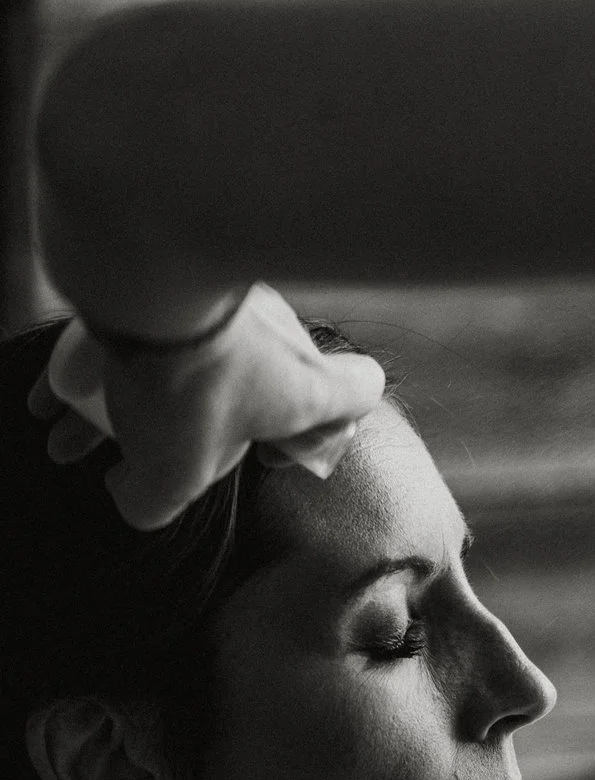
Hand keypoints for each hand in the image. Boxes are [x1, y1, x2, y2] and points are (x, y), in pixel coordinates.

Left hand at [26, 284, 386, 528]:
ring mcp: (234, 305)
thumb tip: (138, 498)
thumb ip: (160, 502)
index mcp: (305, 390)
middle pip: (255, 388)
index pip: (363, 395)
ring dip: (129, 402)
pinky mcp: (183, 277)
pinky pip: (144, 331)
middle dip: (195, 428)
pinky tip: (47, 396)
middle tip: (147, 452)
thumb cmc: (191, 381)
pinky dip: (98, 366)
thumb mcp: (175, 470)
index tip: (270, 450)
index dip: (328, 429)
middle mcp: (281, 341)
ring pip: (191, 361)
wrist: (152, 279)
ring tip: (69, 432)